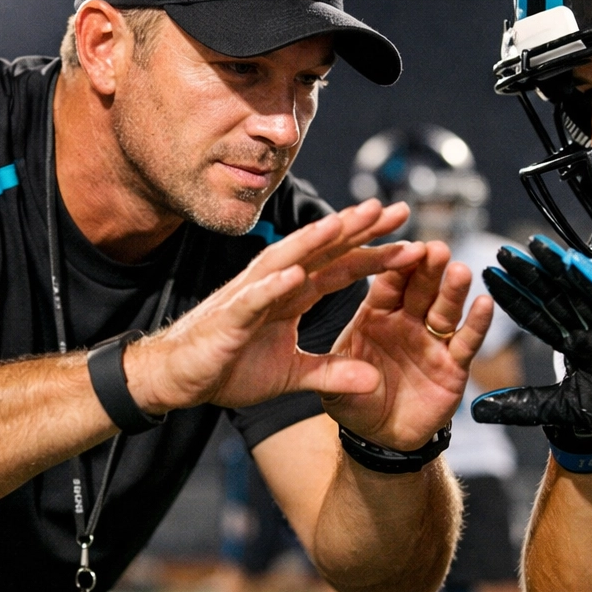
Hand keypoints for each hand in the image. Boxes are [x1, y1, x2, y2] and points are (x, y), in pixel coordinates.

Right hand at [126, 200, 426, 412]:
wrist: (179, 378)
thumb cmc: (229, 368)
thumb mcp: (292, 377)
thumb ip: (332, 373)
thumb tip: (373, 382)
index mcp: (293, 295)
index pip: (342, 268)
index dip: (376, 255)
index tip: (413, 243)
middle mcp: (276, 285)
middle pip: (324, 252)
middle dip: (360, 230)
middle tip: (397, 209)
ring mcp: (251, 296)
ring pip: (290, 261)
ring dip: (316, 241)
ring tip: (346, 222)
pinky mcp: (229, 317)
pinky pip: (254, 299)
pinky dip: (273, 286)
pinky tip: (295, 274)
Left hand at [323, 241, 493, 450]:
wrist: (381, 436)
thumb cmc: (355, 401)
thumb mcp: (333, 385)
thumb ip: (335, 372)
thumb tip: (342, 364)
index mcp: (374, 315)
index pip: (386, 283)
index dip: (394, 266)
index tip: (402, 247)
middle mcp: (406, 321)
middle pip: (419, 288)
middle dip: (428, 268)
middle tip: (436, 249)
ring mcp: (431, 340)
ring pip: (445, 309)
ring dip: (453, 291)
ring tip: (459, 271)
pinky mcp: (454, 364)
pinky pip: (466, 341)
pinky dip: (477, 324)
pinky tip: (484, 304)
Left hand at [470, 236, 591, 457]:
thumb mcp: (566, 410)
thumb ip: (523, 405)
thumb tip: (476, 409)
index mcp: (575, 344)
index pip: (536, 316)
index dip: (513, 297)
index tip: (489, 276)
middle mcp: (589, 328)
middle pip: (552, 296)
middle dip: (526, 275)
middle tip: (500, 252)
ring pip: (577, 290)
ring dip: (554, 268)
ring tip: (531, 247)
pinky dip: (589, 282)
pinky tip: (569, 263)